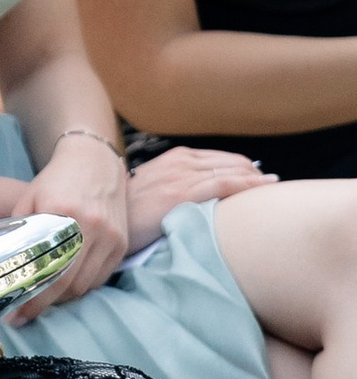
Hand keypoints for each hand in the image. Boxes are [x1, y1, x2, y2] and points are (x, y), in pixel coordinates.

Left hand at [14, 135, 132, 305]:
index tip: (15, 315)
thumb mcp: (29, 200)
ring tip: (43, 300)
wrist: (95, 160)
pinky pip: (101, 277)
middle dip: (44, 305)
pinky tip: (65, 286)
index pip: (46, 270)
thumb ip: (20, 232)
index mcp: (62, 213)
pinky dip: (83, 286)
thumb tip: (3, 270)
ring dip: (63, 299)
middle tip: (24, 315)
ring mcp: (111, 235)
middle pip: (68, 285)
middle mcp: (91, 226)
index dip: (31, 299)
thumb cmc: (56, 181)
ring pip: (86, 285)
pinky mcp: (122, 242)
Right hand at [125, 142, 274, 246]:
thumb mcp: (152, 190)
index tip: (257, 176)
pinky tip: (265, 186)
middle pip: (229, 161)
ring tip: (273, 185)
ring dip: (256, 177)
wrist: (106, 220)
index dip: (241, 167)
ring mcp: (181, 175)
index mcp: (173, 158)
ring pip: (232, 170)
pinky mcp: (182, 193)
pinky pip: (225, 183)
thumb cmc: (127, 213)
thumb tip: (195, 198)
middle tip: (270, 183)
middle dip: (252, 171)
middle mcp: (180, 161)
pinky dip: (248, 183)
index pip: (218, 158)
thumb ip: (175, 186)